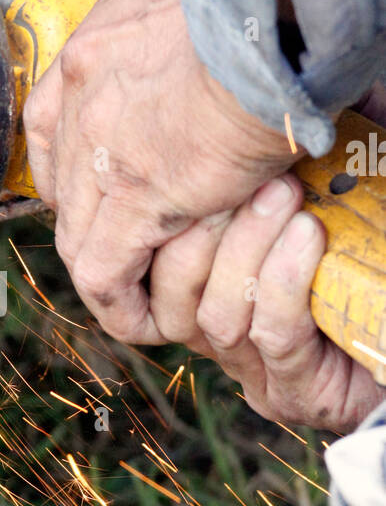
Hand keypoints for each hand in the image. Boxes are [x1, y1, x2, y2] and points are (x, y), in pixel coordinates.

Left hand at [23, 0, 296, 342]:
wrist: (274, 9)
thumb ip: (173, 30)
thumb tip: (196, 37)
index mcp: (96, 45)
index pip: (52, 121)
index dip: (75, 164)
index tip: (100, 182)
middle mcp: (81, 94)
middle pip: (60, 183)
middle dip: (86, 219)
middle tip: (120, 241)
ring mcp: (100, 149)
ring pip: (76, 232)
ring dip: (103, 264)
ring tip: (131, 287)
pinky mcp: (135, 198)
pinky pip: (103, 270)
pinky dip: (117, 300)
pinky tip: (137, 313)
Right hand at [149, 174, 381, 432]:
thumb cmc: (360, 249)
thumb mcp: (307, 196)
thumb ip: (269, 170)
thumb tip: (245, 110)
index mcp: (203, 291)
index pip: (145, 269)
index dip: (149, 224)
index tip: (182, 160)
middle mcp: (216, 339)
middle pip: (169, 293)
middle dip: (201, 228)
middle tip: (243, 172)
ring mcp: (253, 373)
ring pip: (215, 316)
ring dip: (248, 250)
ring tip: (285, 195)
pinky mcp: (292, 394)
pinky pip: (271, 334)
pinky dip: (285, 281)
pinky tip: (307, 234)